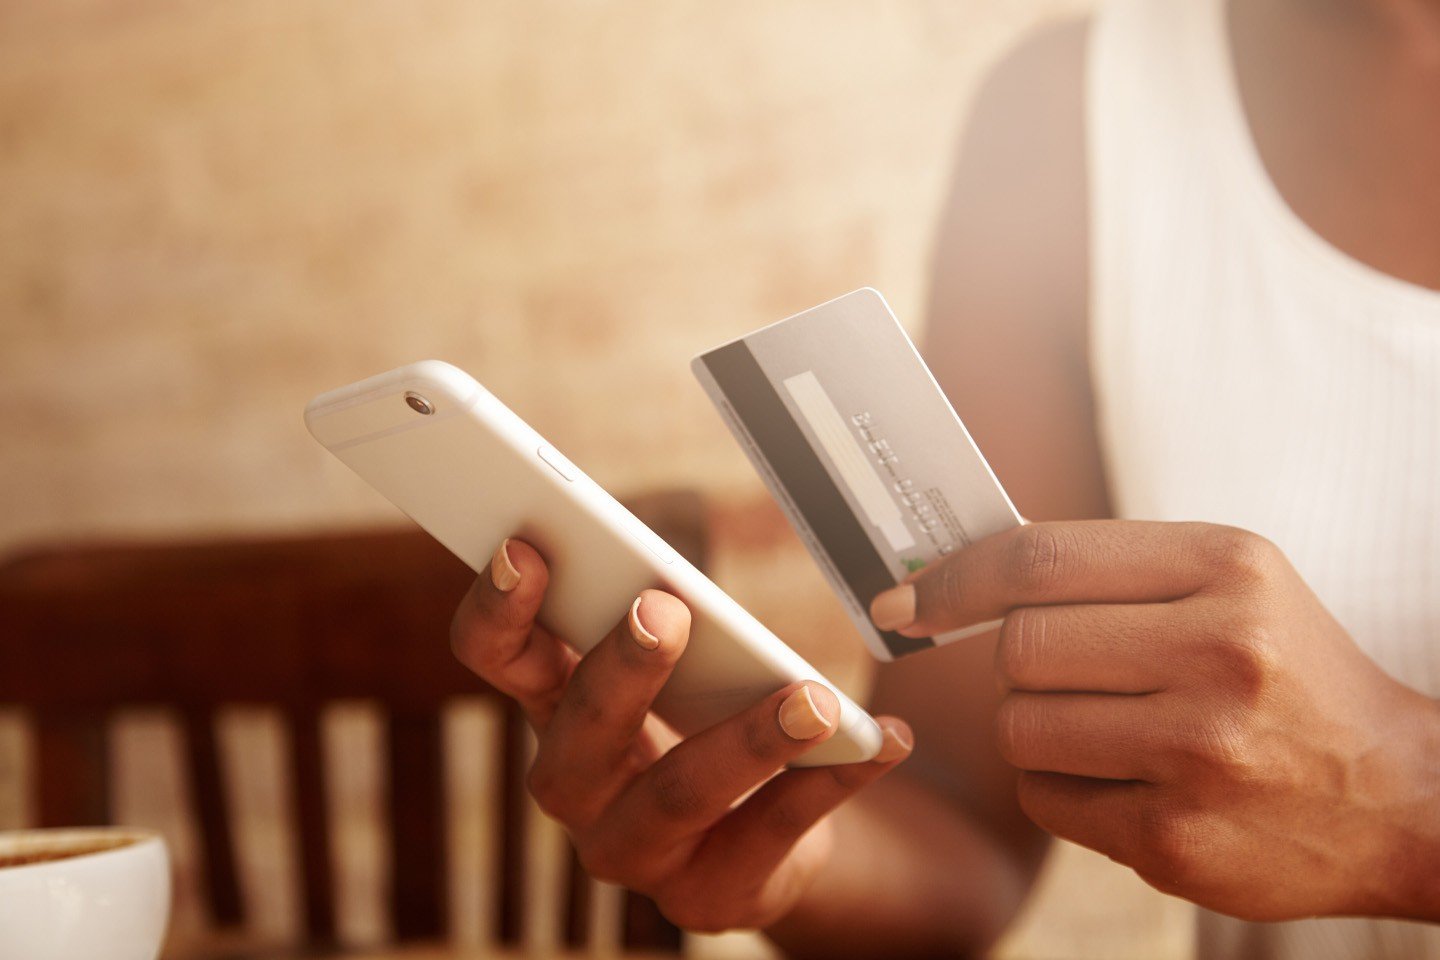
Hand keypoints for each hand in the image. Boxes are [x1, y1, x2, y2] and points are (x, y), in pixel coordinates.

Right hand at [451, 538, 913, 931]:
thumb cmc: (703, 718)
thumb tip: (668, 579)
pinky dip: (835, 780)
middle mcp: (578, 790)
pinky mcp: (711, 894)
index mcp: (554, 710)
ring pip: (677, 797)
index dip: (497, 611)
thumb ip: (656, 619)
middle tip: (665, 609)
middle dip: (619, 673)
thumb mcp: (675, 665)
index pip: (497, 660)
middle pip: (576, 740)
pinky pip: (775, 834)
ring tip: (813, 699)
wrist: (764, 834)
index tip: (523, 549)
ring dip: (746, 742)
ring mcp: (638, 854)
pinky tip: (881, 740)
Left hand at [870, 520, 1439, 920]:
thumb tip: (954, 575)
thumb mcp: (1229, 584)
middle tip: (1064, 673)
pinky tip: (1125, 780)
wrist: (1401, 796)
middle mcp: (1217, 654)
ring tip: (1107, 728)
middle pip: (1020, 647)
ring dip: (1037, 727)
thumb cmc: (1287, 671)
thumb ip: (1109, 569)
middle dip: (1019, 662)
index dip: (954, 577)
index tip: (906, 598)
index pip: (1038, 559)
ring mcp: (1198, 754)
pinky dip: (1061, 786)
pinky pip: (1046, 798)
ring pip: (1020, 725)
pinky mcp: (1177, 839)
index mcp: (1226, 568)